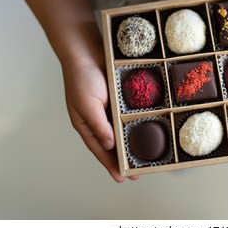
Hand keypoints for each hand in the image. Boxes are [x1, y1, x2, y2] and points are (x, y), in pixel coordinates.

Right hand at [61, 58, 138, 181]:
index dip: (110, 164)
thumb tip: (109, 145)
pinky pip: (128, 116)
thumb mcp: (87, 104)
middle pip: (112, 144)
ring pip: (121, 132)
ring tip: (144, 156)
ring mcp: (109, 110)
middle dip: (123, 159)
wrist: (87, 50)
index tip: (121, 178)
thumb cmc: (82, 77)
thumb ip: (98, 125)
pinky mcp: (119, 100)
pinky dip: (134, 125)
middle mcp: (99, 120)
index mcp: (86, 125)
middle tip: (138, 171)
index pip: (100, 150)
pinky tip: (145, 131)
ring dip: (131, 144)